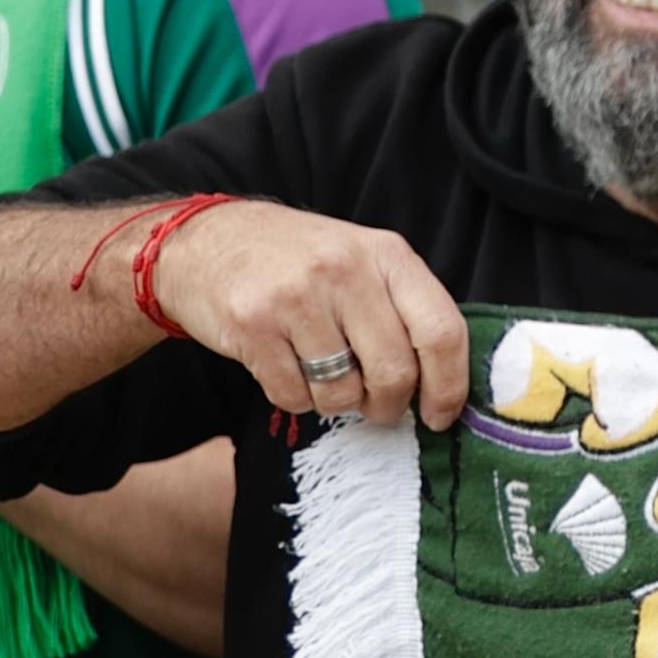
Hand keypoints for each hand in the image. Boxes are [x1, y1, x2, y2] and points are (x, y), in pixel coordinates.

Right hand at [142, 200, 472, 430]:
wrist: (209, 240)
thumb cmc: (300, 259)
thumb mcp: (363, 259)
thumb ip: (401, 307)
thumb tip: (440, 380)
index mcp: (388, 254)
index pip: (441, 329)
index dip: (448, 384)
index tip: (442, 417)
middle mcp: (347, 272)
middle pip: (394, 371)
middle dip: (390, 406)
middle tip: (379, 408)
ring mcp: (297, 298)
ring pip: (342, 392)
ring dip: (339, 403)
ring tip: (327, 379)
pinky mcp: (252, 326)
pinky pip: (293, 396)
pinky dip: (298, 399)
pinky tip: (289, 371)